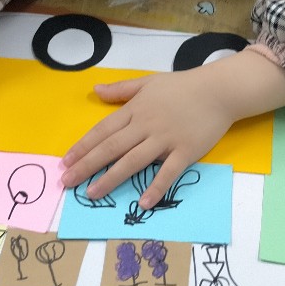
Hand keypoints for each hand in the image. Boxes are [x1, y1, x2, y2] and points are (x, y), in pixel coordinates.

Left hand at [60, 51, 284, 209]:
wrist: (218, 91)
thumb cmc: (183, 87)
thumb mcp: (148, 82)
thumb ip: (122, 89)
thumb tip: (96, 90)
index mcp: (136, 110)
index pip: (103, 130)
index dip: (83, 146)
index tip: (65, 161)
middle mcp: (146, 125)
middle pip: (111, 148)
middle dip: (87, 165)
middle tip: (67, 182)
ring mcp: (166, 139)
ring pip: (133, 161)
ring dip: (111, 178)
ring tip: (91, 193)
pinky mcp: (185, 151)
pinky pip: (168, 172)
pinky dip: (156, 187)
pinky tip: (143, 202)